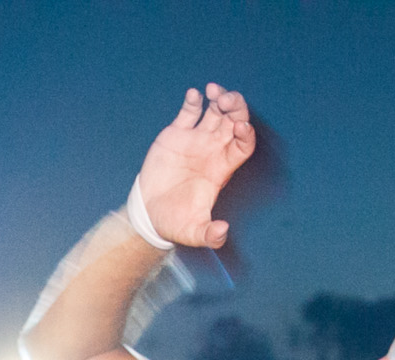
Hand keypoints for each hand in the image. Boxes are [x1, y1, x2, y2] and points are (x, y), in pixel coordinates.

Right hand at [134, 84, 255, 248]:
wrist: (149, 213)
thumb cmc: (174, 223)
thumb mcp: (193, 232)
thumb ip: (209, 234)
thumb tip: (222, 232)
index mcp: (222, 168)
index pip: (243, 144)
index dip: (245, 134)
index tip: (240, 127)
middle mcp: (213, 150)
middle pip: (233, 121)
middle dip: (235, 108)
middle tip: (227, 100)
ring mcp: (195, 139)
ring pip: (215, 111)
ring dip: (218, 97)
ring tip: (213, 91)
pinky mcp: (176, 134)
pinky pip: (189, 111)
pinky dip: (193, 101)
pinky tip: (194, 94)